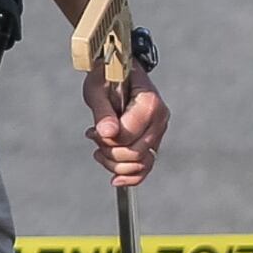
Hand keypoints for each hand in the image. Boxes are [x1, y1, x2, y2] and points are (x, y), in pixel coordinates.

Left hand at [83, 73, 166, 189]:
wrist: (118, 72)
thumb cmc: (106, 77)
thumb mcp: (97, 89)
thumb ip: (103, 112)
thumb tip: (107, 133)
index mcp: (150, 103)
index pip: (127, 135)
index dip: (106, 139)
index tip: (92, 130)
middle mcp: (160, 119)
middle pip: (134, 153)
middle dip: (109, 151)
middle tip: (94, 138)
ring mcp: (159, 132)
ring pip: (140, 163)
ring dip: (115, 164)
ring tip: (100, 151)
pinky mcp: (154, 142)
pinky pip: (147, 167)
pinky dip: (132, 177)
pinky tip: (116, 179)